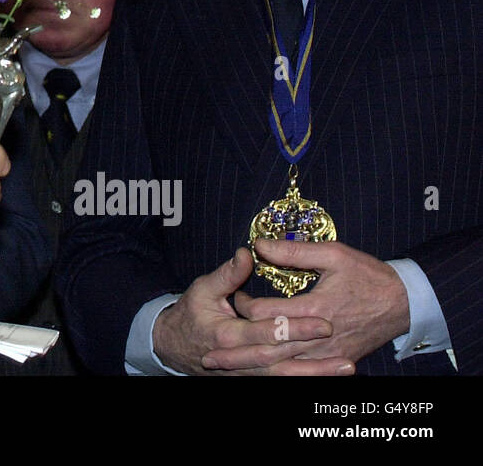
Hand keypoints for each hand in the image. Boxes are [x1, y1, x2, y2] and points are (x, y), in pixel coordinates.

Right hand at [153, 248, 348, 374]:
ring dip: (317, 373)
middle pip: (282, 358)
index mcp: (227, 334)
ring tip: (348, 367)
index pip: (268, 332)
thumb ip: (227, 274)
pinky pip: (284, 381)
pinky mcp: (254, 378)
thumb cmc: (190, 313)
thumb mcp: (203, 288)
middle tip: (345, 345)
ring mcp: (248, 373)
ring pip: (287, 376)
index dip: (296, 327)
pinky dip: (306, 379)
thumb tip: (248, 253)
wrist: (175, 346)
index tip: (324, 320)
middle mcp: (240, 360)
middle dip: (314, 354)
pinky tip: (330, 375)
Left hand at [216, 239, 408, 368]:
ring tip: (226, 365)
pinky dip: (282, 373)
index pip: (268, 312)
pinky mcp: (336, 360)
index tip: (234, 295)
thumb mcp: (334, 254)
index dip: (245, 305)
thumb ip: (294, 252)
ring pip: (285, 365)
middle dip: (239, 349)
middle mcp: (320, 335)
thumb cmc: (369, 275)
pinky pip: (304, 372)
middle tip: (212, 348)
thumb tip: (258, 245)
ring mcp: (328, 352)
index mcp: (316, 307)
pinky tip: (263, 372)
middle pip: (270, 345)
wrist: (405, 303)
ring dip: (255, 366)